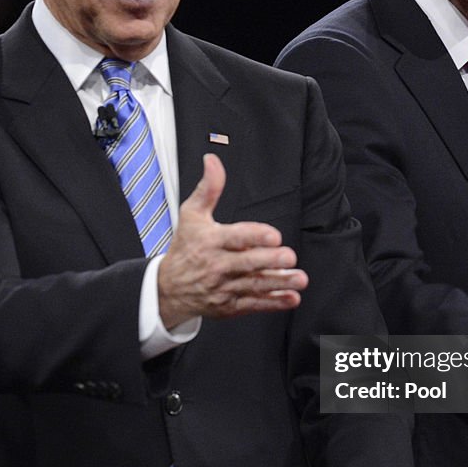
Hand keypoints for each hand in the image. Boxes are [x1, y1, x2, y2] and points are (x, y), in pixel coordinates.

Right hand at [157, 154, 307, 327]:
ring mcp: (223, 287)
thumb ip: (209, 188)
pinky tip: (291, 298)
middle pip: (247, 263)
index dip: (255, 236)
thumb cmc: (185, 248)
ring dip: (279, 283)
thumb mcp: (191, 215)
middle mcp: (217, 265)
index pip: (235, 237)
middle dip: (270, 261)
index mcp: (210, 241)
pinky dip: (273, 303)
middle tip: (290, 257)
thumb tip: (213, 160)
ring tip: (299, 279)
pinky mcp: (228, 306)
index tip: (274, 236)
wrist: (168, 288)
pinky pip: (253, 304)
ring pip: (254, 285)